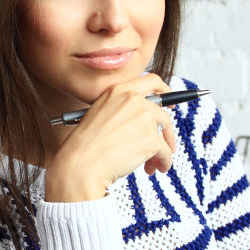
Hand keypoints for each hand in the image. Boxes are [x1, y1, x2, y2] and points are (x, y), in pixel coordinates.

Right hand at [47, 73, 178, 202]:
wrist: (80, 165)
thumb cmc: (84, 147)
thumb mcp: (99, 116)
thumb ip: (122, 111)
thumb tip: (146, 121)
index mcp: (118, 91)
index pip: (151, 81)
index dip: (164, 91)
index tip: (169, 102)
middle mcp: (132, 100)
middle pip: (162, 113)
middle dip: (165, 131)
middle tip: (164, 144)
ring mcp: (143, 118)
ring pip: (164, 135)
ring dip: (162, 151)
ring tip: (152, 163)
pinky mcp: (151, 139)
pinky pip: (165, 152)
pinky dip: (163, 162)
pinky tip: (154, 168)